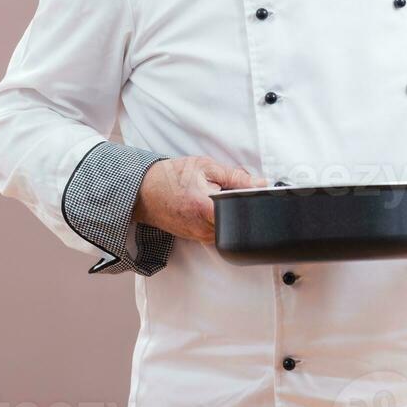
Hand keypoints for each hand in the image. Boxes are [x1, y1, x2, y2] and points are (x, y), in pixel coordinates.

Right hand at [132, 155, 267, 243]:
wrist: (145, 191)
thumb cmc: (172, 177)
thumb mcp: (205, 167)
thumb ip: (236, 177)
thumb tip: (261, 184)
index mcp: (204, 208)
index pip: (240, 213)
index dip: (251, 201)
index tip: (257, 192)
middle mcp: (202, 228)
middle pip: (237, 222)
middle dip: (239, 205)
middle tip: (229, 189)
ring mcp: (200, 237)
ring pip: (229, 228)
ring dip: (229, 213)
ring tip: (215, 195)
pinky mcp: (197, 239)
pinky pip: (218, 231)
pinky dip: (220, 218)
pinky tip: (210, 205)